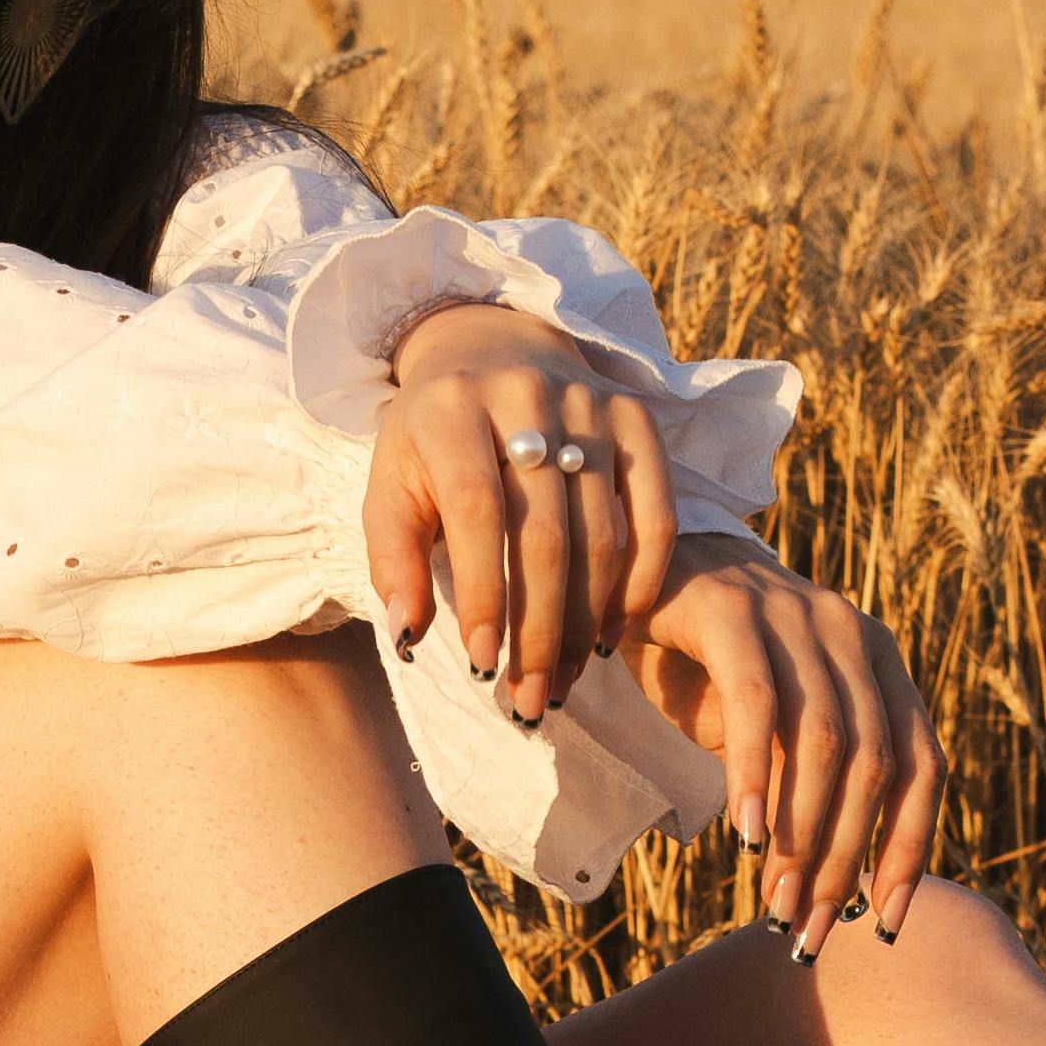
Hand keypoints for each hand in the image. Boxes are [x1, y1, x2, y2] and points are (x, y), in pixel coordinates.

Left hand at [361, 304, 676, 726]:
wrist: (488, 348)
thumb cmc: (430, 441)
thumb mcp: (390, 487)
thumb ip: (394, 559)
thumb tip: (408, 636)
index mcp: (451, 409)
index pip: (476, 510)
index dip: (483, 592)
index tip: (481, 663)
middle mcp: (526, 397)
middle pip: (546, 532)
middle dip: (539, 629)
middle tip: (530, 697)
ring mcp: (589, 404)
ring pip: (604, 532)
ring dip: (586, 622)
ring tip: (563, 680)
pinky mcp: (636, 416)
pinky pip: (656, 513)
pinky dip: (640, 582)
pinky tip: (612, 634)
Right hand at [629, 543, 946, 951]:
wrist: (637, 574)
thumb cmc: (704, 666)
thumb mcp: (773, 730)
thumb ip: (811, 784)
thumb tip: (836, 893)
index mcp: (879, 661)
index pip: (922, 766)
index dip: (909, 849)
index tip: (883, 923)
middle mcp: (852, 631)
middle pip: (876, 764)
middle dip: (846, 860)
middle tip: (808, 929)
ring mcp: (796, 613)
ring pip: (826, 742)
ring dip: (802, 835)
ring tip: (774, 902)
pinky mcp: (732, 609)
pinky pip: (758, 706)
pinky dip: (754, 779)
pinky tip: (742, 838)